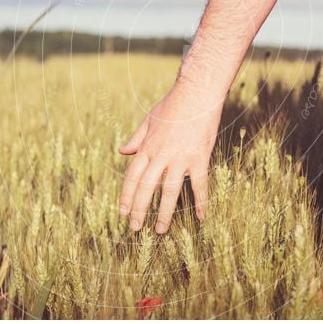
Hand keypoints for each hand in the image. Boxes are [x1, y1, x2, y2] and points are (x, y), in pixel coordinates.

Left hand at [117, 85, 222, 233]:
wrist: (197, 93)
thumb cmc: (173, 104)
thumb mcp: (149, 119)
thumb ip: (136, 138)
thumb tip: (122, 151)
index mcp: (147, 147)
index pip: (132, 177)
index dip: (127, 196)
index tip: (123, 213)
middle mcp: (161, 155)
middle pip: (147, 188)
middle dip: (139, 210)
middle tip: (135, 228)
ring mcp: (181, 158)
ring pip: (170, 191)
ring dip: (164, 213)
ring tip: (160, 230)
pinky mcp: (200, 158)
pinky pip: (200, 185)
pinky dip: (200, 202)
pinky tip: (199, 217)